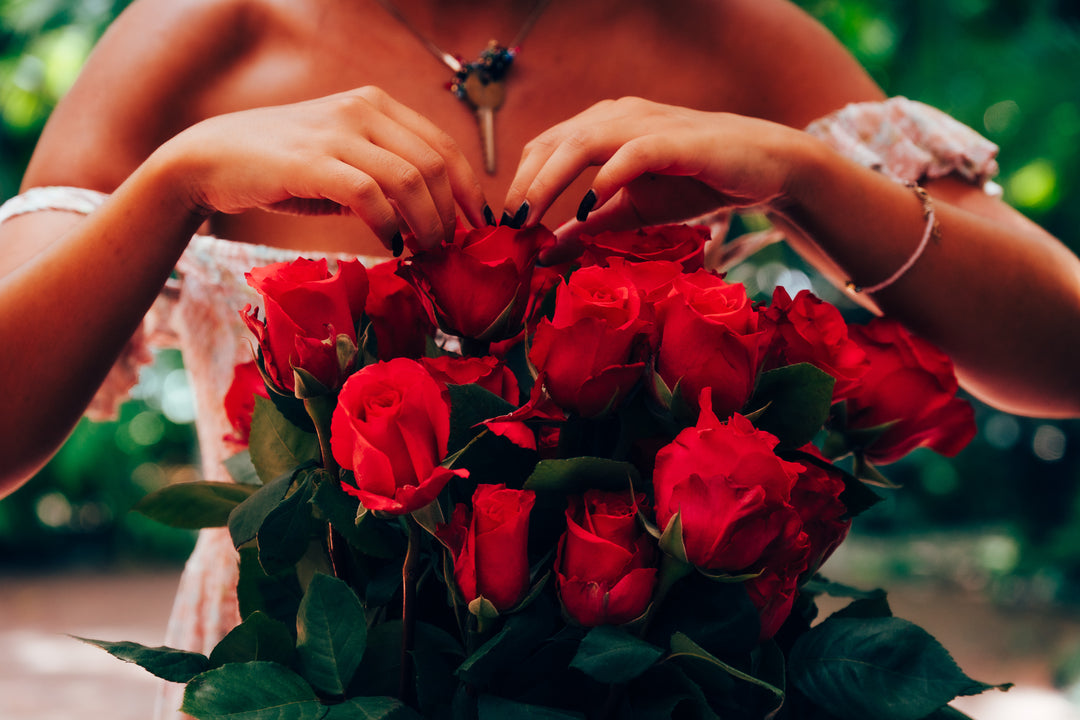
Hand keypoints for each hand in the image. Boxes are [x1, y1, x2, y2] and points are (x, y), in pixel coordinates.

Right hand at [157, 86, 488, 250]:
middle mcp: (362, 110)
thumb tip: (434, 222)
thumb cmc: (284, 166)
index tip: (478, 227)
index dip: (469, 190)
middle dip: (449, 214)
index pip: (445, 146)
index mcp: (377, 105)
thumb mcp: (345, 160)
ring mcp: (336, 133)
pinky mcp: (310, 162)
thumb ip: (387, 178)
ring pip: (409, 181)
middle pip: (435, 166)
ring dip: (425, 225)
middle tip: (447, 249)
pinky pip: (369, 195)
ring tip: (422, 252)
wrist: (212, 157)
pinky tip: (387, 245)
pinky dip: (386, 226)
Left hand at [503, 97, 807, 261]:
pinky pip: (632, 152)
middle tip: (508, 226)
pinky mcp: (677, 140)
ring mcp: (646, 123)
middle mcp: (617, 116)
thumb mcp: (631, 213)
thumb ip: (590, 228)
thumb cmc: (694, 183)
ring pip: (581, 142)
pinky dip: (607, 178)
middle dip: (523, 184)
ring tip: (532, 217)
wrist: (762, 167)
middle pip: (550, 142)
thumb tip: (546, 255)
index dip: (519, 184)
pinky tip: (589, 206)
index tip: (504, 227)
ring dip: (549, 180)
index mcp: (601, 127)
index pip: (543, 147)